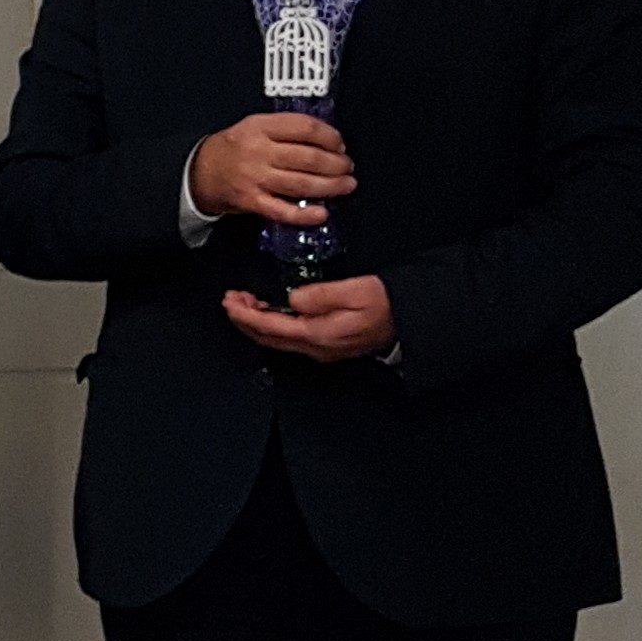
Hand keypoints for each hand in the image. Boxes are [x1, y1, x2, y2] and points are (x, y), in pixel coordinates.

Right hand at [190, 113, 355, 227]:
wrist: (199, 171)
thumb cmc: (232, 149)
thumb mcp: (254, 126)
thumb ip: (286, 130)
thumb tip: (327, 142)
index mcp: (260, 127)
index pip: (304, 128)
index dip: (330, 136)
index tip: (339, 144)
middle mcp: (257, 152)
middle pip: (308, 157)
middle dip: (336, 164)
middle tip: (346, 167)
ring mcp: (254, 178)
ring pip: (301, 183)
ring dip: (331, 186)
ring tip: (345, 185)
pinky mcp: (251, 201)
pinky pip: (283, 211)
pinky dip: (304, 214)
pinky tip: (321, 213)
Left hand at [221, 276, 395, 361]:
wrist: (412, 320)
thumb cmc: (387, 304)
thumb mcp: (355, 291)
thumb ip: (320, 295)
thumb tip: (293, 298)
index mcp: (318, 334)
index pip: (269, 328)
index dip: (244, 315)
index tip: (230, 301)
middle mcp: (316, 347)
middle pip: (267, 338)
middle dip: (244, 320)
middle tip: (231, 300)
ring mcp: (321, 349)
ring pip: (277, 340)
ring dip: (257, 322)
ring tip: (245, 303)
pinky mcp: (327, 345)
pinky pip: (290, 338)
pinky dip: (273, 325)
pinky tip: (270, 312)